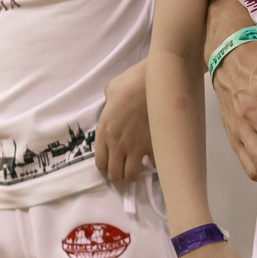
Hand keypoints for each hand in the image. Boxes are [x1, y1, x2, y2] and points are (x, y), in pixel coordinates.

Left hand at [93, 58, 152, 183]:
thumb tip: (114, 102)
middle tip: (125, 167)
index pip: (100, 163)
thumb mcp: (110, 90)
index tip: (112, 165)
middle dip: (119, 174)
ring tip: (139, 166)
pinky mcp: (154, 146)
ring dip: (135, 172)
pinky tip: (156, 155)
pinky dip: (155, 162)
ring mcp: (137, 147)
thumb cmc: (129, 82)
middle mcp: (118, 145)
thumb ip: (109, 102)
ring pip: (132, 175)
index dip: (106, 168)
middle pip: (115, 174)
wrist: (152, 83)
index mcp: (104, 132)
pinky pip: (154, 164)